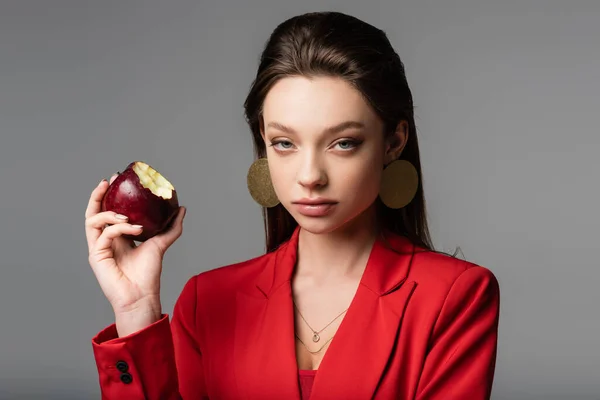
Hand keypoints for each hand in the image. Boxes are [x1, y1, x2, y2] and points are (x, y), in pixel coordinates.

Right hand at [85, 173, 185, 333]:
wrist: (142, 296)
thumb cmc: (148, 274)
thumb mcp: (161, 244)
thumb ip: (171, 227)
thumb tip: (182, 208)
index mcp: (116, 237)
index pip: (107, 210)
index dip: (108, 195)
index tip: (116, 179)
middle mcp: (104, 240)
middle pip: (93, 212)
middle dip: (98, 195)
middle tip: (108, 181)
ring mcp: (98, 248)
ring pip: (93, 220)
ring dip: (110, 213)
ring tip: (127, 215)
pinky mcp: (96, 256)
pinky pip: (104, 234)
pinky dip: (119, 228)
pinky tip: (135, 230)